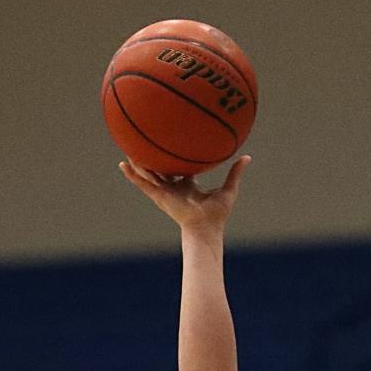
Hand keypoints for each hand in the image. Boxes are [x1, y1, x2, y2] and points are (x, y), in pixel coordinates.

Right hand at [119, 156, 250, 234]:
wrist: (205, 227)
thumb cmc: (217, 214)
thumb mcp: (228, 189)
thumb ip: (235, 173)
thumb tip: (247, 157)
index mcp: (188, 186)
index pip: (180, 170)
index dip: (176, 159)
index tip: (173, 146)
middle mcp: (174, 188)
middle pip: (161, 169)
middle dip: (153, 158)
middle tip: (145, 143)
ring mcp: (164, 191)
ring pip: (148, 173)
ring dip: (138, 161)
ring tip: (126, 147)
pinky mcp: (158, 195)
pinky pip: (143, 182)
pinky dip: (132, 174)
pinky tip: (122, 164)